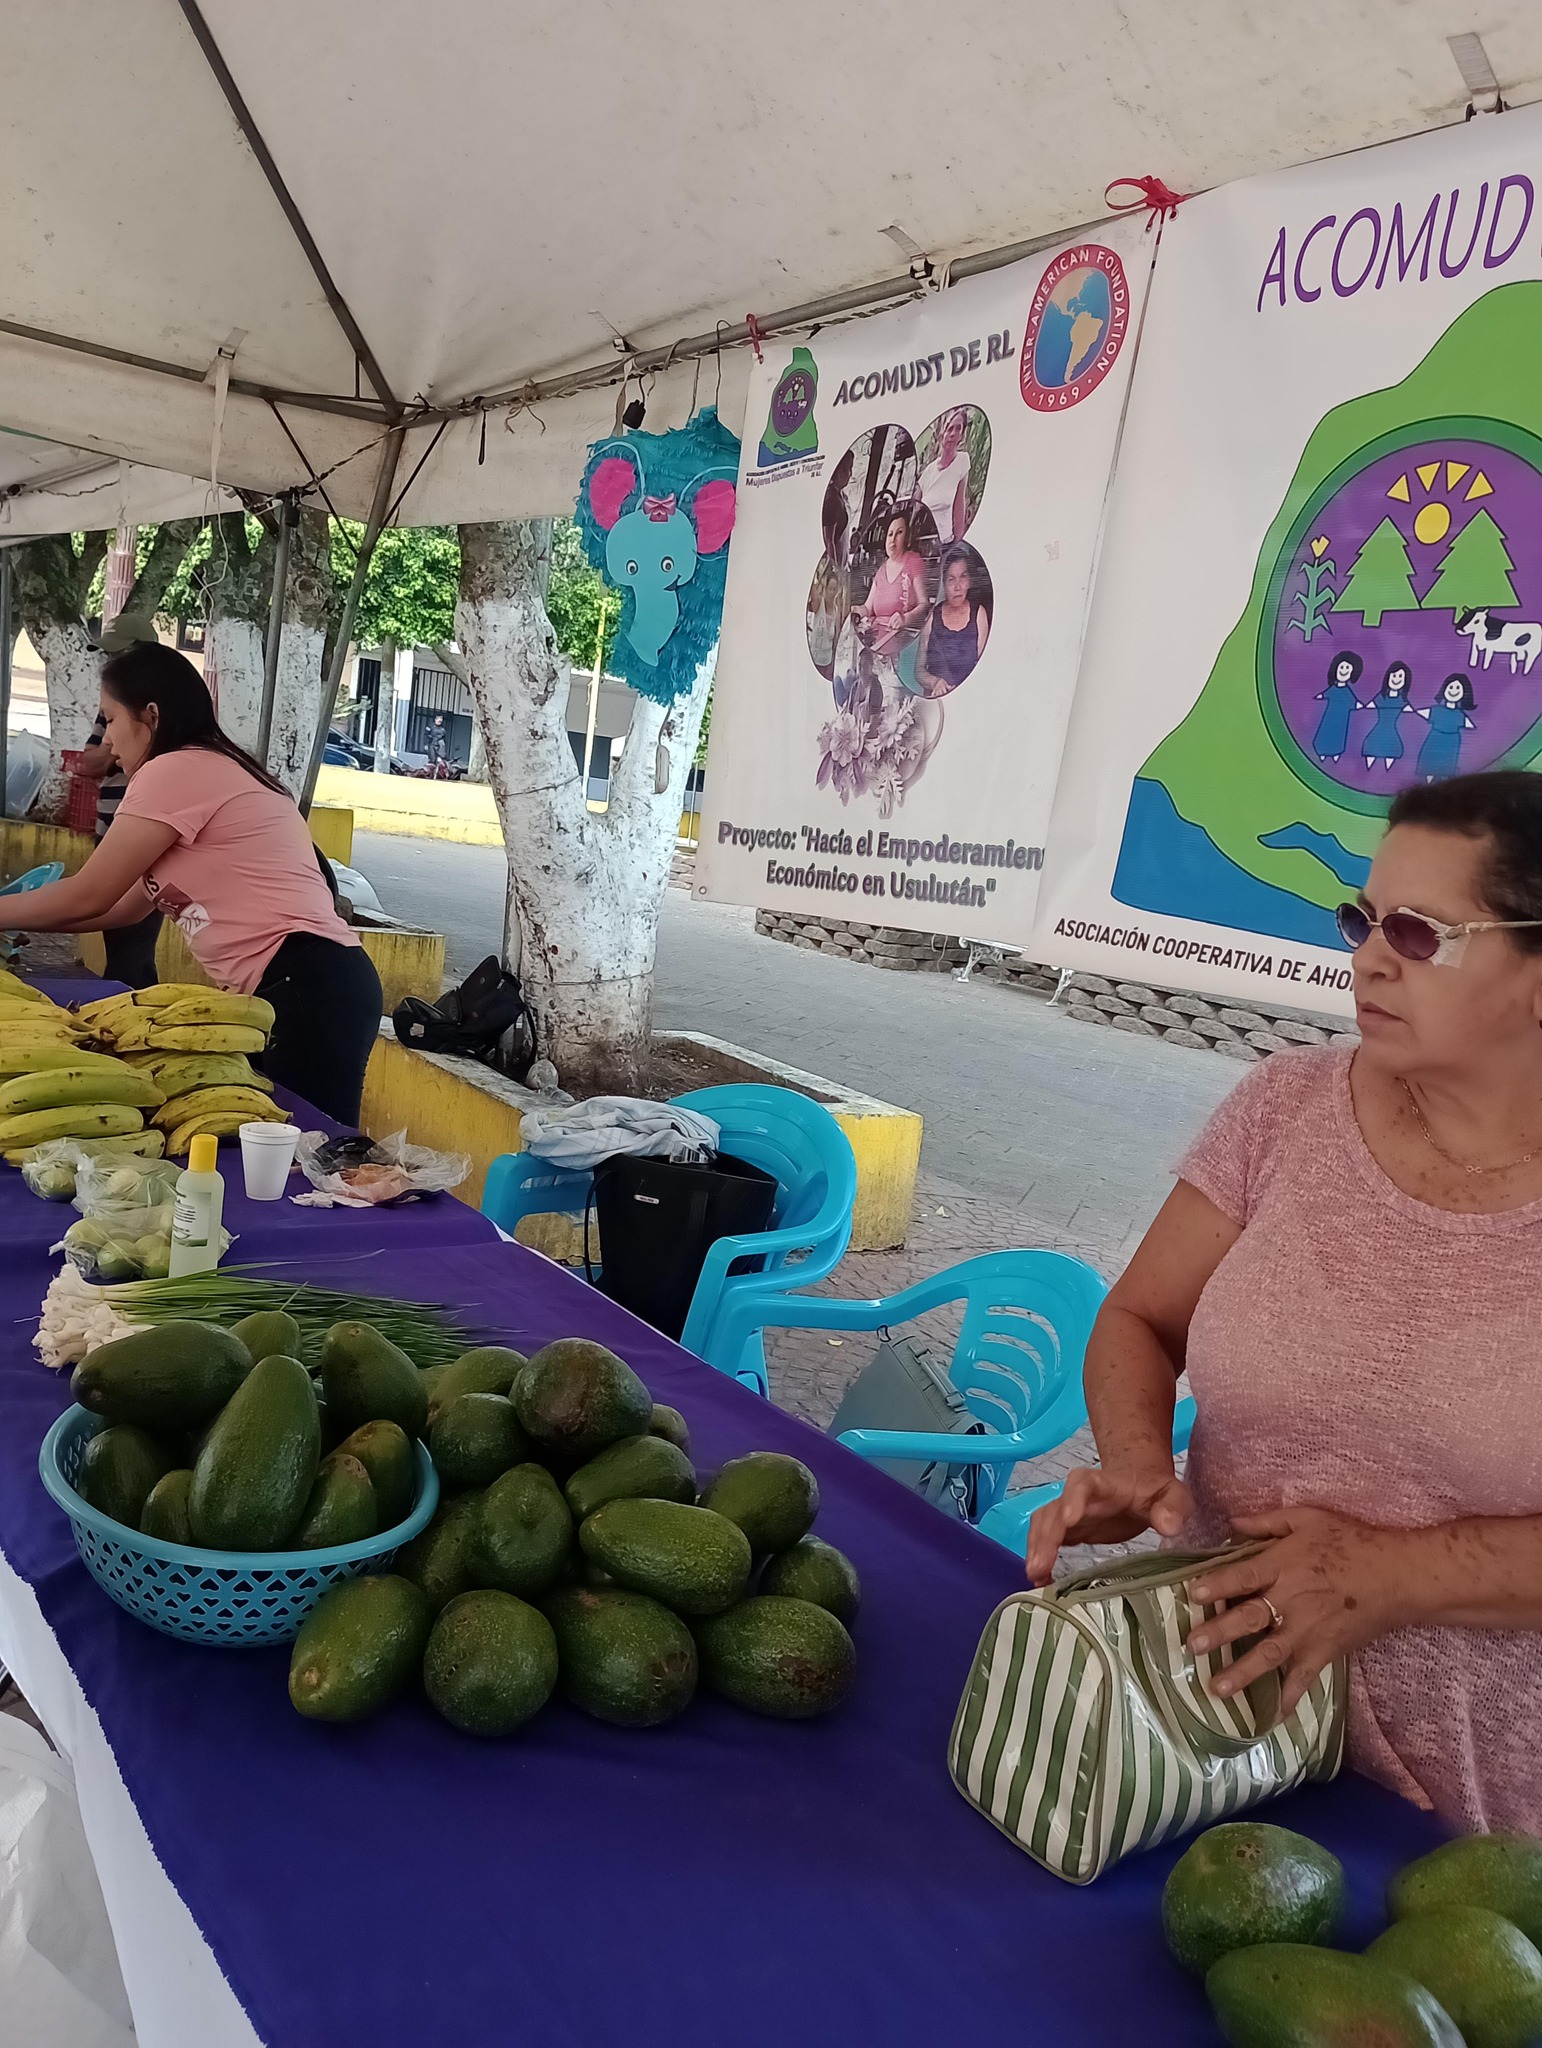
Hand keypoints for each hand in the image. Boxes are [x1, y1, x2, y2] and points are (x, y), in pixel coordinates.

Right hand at [1025, 1465, 1193, 1585]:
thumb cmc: (1154, 1492)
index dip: (1073, 1499)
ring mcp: (1068, 1511)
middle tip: (1039, 1567)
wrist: (1138, 1484)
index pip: (1082, 1484)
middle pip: (1054, 1510)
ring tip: (1036, 1578)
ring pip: (1043, 1524)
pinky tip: (1041, 1581)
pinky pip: (1044, 1538)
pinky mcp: (1066, 1529)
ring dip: (1036, 1549)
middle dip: (1045, 1537)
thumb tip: (1168, 1526)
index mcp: (1103, 1484)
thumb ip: (1173, 1507)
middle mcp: (1077, 1495)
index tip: (1068, 1519)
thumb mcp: (1172, 1495)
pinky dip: (1039, 1558)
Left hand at [1185, 1507, 1410, 1714]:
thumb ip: (1268, 1523)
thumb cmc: (1353, 1541)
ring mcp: (1309, 1630)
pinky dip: (1288, 1698)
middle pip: (1249, 1618)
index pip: (1243, 1576)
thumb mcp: (1309, 1519)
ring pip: (1269, 1654)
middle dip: (1219, 1633)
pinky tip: (1270, 1716)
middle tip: (1191, 1646)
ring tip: (1215, 1689)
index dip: (1216, 1585)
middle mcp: (1292, 1600)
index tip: (1192, 1594)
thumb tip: (1232, 1523)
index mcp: (1284, 1565)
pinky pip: (1304, 1679)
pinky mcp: (1326, 1651)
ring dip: (1242, 1673)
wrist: (1399, 1575)